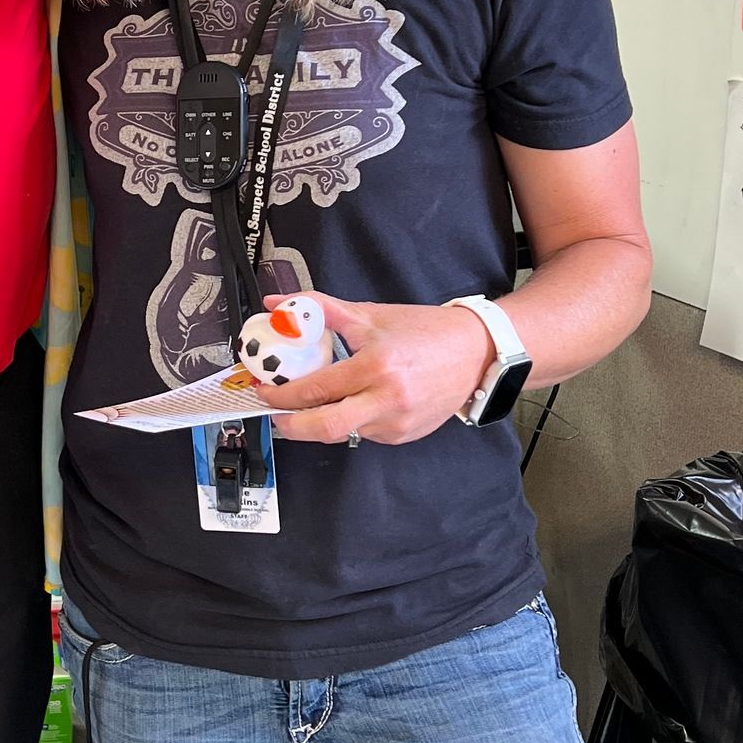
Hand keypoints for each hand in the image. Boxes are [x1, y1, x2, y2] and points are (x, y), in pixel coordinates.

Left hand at [258, 291, 495, 445]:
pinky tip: (356, 402)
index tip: (265, 389)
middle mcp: (387, 399)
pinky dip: (352, 421)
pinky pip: (366, 433)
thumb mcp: (369, 314)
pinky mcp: (405, 435)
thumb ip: (319, 310)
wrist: (476, 351)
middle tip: (275, 415)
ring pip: (344, 433)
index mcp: (376, 366)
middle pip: (325, 428)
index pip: (315, 389)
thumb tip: (277, 307)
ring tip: (313, 404)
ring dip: (322, 422)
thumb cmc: (423, 330)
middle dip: (291, 426)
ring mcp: (397, 422)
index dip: (282, 394)